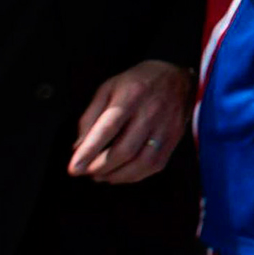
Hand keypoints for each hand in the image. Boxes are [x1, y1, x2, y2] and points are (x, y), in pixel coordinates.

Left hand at [68, 60, 192, 182]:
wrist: (179, 78)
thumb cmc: (138, 82)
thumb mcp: (108, 88)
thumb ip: (90, 116)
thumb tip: (78, 147)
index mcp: (131, 95)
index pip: (108, 127)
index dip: (90, 150)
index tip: (74, 168)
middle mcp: (151, 111)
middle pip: (125, 150)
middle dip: (100, 167)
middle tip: (85, 172)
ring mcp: (166, 126)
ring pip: (142, 162)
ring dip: (117, 175)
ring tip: (101, 175)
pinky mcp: (174, 138)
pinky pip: (155, 165)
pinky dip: (135, 176)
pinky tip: (121, 174)